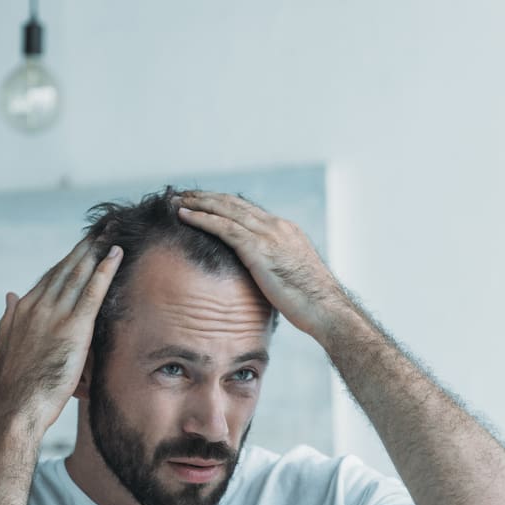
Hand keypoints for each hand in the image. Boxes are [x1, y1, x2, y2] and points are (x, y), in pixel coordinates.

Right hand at [0, 236, 122, 432]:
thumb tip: (8, 295)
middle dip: (84, 248)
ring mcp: (55, 315)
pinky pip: (92, 292)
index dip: (67, 262)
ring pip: (79, 274)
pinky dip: (105, 270)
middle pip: (65, 270)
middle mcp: (37, 306)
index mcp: (23, 311)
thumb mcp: (2, 348)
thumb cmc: (11, 386)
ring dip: (96, 251)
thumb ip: (7, 319)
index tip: (80, 249)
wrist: (17, 406)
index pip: (49, 279)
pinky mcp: (73, 327)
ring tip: (110, 233)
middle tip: (100, 229)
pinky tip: (116, 255)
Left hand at [174, 191, 349, 338]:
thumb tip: (259, 278)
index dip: (222, 204)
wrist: (327, 309)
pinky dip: (202, 219)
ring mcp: (269, 235)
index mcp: (284, 231)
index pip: (247, 210)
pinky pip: (224, 227)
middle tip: (183, 195)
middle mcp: (276, 226)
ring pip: (226, 209)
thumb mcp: (291, 277)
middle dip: (206, 197)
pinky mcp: (259, 249)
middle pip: (234, 203)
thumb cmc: (311, 303)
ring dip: (198, 203)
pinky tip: (184, 216)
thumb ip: (273, 269)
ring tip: (176, 201)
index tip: (203, 203)